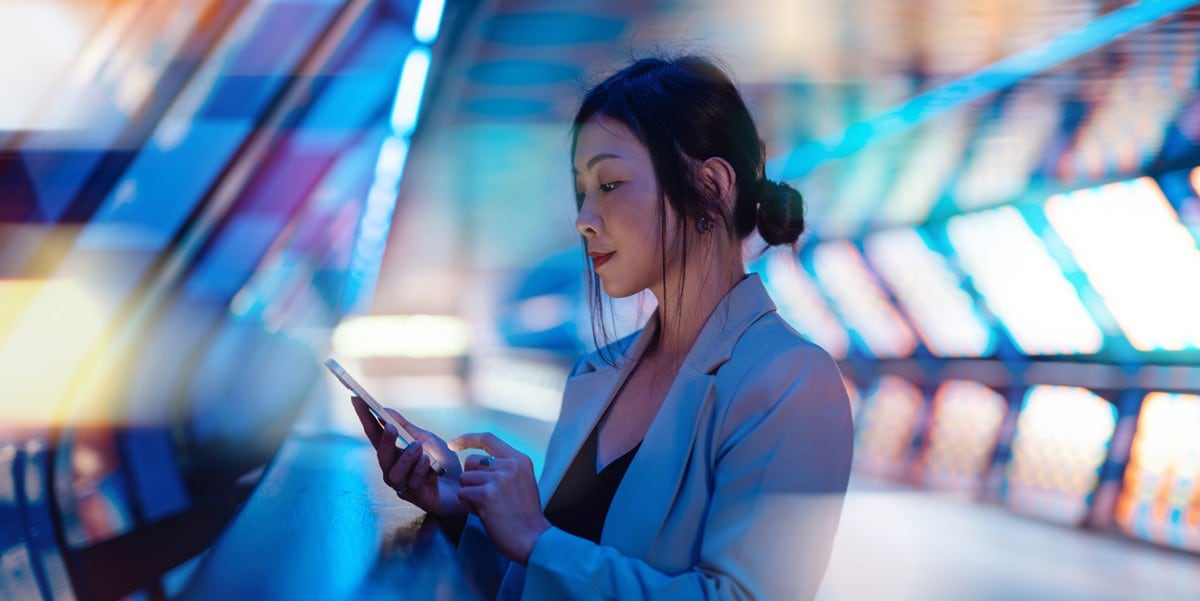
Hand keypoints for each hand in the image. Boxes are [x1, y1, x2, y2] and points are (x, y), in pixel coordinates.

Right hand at [350, 396, 463, 516]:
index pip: (375, 435)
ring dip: (406, 457)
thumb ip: (406, 427)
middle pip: (381, 456)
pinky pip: (412, 483)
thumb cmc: (443, 463)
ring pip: (393, 473)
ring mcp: (403, 485)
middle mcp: (394, 470)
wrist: (464, 485)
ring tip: (418, 447)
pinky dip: (421, 470)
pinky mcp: (416, 497)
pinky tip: (429, 462)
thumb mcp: (426, 439)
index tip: (357, 399)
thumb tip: (386, 410)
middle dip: (384, 440)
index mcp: (394, 454)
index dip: (365, 418)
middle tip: (390, 426)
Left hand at [451, 433, 550, 565]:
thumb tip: (478, 463)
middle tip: (485, 497)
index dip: (467, 439)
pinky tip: (484, 514)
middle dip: (470, 478)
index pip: (488, 439)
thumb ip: (505, 469)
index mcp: (519, 460)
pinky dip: (469, 506)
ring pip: (465, 479)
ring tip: (487, 507)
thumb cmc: (525, 516)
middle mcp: (509, 465)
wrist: (533, 539)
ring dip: (470, 494)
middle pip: (470, 461)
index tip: (453, 444)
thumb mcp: (523, 482)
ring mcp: (498, 478)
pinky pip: (462, 494)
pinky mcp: (486, 494)